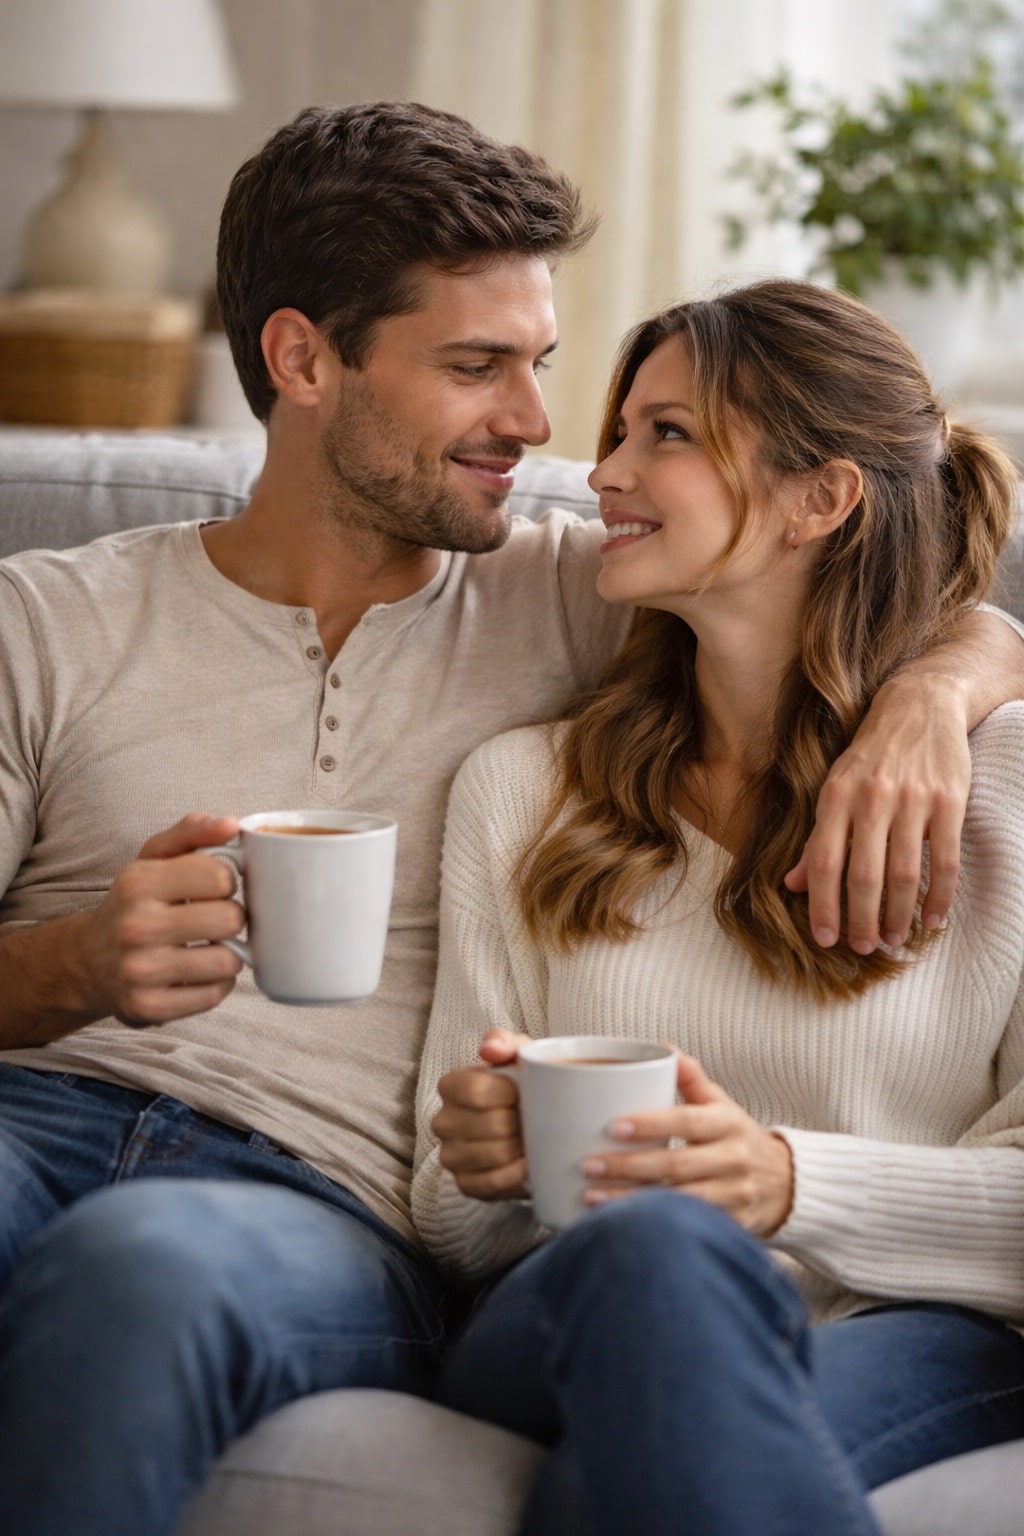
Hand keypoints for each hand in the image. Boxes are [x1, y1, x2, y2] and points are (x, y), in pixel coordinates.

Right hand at [72, 813, 245, 1027]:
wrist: (87, 962)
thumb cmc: (134, 904)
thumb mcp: (152, 859)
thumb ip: (192, 832)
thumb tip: (231, 824)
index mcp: (139, 883)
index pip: (220, 875)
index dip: (225, 881)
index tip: (211, 888)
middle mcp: (135, 927)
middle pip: (230, 919)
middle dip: (230, 917)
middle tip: (212, 919)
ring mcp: (141, 971)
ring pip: (229, 961)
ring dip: (227, 953)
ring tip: (207, 946)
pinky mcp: (150, 1007)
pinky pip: (215, 994)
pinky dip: (216, 983)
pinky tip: (197, 972)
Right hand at [431, 1028, 531, 1200]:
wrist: (534, 1124)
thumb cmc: (524, 1084)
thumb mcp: (519, 1054)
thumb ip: (505, 1041)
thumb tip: (489, 1049)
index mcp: (450, 1085)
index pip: (476, 1091)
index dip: (508, 1094)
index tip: (525, 1093)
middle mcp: (442, 1121)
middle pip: (491, 1125)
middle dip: (521, 1123)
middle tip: (535, 1119)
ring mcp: (450, 1155)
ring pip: (493, 1155)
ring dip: (521, 1148)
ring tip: (533, 1139)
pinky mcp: (465, 1184)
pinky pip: (492, 1183)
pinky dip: (515, 1175)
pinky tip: (528, 1164)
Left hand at [581, 1054, 793, 1237]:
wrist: (786, 1183)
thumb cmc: (738, 1137)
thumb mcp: (722, 1104)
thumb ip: (692, 1077)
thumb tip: (662, 1046)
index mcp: (728, 1123)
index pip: (686, 1121)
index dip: (650, 1124)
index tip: (613, 1126)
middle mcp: (733, 1158)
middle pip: (676, 1164)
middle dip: (628, 1166)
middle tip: (589, 1165)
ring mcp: (734, 1195)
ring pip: (679, 1200)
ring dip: (632, 1201)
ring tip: (592, 1197)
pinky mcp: (732, 1225)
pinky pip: (689, 1226)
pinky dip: (655, 1226)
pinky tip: (621, 1224)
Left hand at [784, 673, 968, 953]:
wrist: (919, 705)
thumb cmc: (870, 755)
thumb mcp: (834, 788)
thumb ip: (817, 838)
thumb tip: (793, 884)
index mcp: (835, 796)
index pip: (825, 862)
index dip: (823, 905)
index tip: (825, 938)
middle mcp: (871, 798)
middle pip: (864, 874)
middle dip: (861, 919)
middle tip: (863, 947)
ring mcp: (912, 799)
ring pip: (904, 872)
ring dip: (899, 914)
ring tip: (895, 939)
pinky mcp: (949, 800)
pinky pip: (944, 859)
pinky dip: (939, 895)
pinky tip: (932, 919)